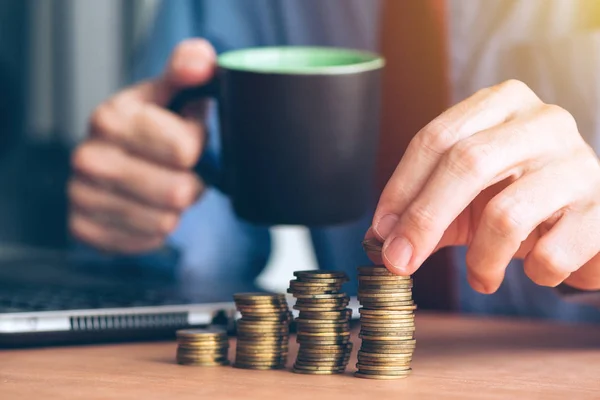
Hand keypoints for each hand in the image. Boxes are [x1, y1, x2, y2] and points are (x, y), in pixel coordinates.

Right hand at [69, 39, 214, 252]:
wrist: (118, 158)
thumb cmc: (152, 126)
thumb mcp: (171, 91)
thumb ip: (189, 68)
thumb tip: (202, 62)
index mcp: (110, 118)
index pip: (185, 148)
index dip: (198, 145)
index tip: (188, 137)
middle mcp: (88, 158)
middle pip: (178, 191)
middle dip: (192, 183)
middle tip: (181, 171)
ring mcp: (82, 196)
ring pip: (165, 222)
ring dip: (176, 209)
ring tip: (164, 187)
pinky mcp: (85, 229)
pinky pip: (146, 242)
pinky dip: (156, 230)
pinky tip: (147, 207)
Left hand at [367, 79, 599, 292]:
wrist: (585, 214)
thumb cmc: (517, 196)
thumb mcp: (467, 193)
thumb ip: (424, 208)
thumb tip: (380, 239)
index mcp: (501, 104)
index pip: (436, 138)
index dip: (401, 188)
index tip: (381, 231)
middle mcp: (542, 121)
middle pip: (466, 163)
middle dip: (423, 220)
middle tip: (400, 262)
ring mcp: (578, 161)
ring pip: (507, 214)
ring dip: (480, 260)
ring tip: (480, 276)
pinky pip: (551, 253)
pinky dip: (532, 273)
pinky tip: (533, 269)